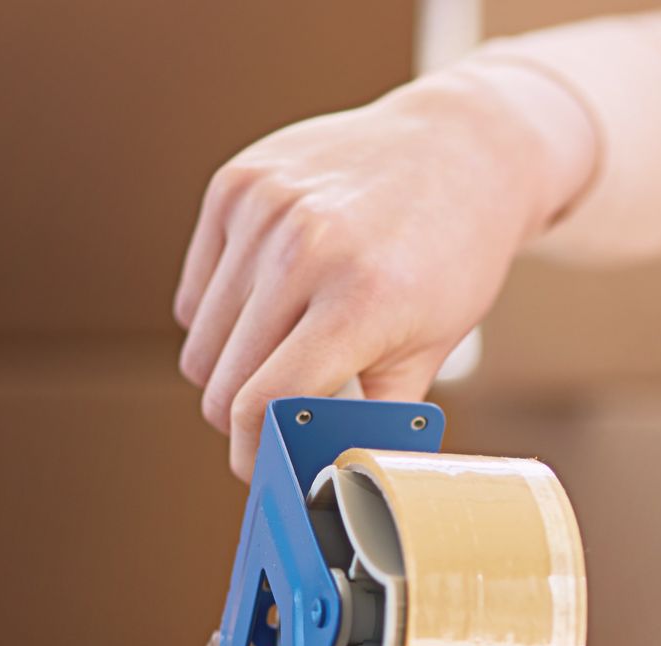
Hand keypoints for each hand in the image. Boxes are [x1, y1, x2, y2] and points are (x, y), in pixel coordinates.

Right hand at [174, 64, 596, 477]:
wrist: (461, 149)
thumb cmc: (452, 256)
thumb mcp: (430, 349)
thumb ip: (374, 418)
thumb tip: (331, 481)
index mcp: (361, 300)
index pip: (265, 403)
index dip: (255, 452)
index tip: (259, 467)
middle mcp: (305, 247)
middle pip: (223, 381)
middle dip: (246, 417)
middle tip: (282, 416)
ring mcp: (265, 209)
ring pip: (201, 340)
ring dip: (233, 367)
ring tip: (288, 353)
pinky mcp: (237, 183)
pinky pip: (198, 289)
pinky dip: (223, 314)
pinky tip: (273, 303)